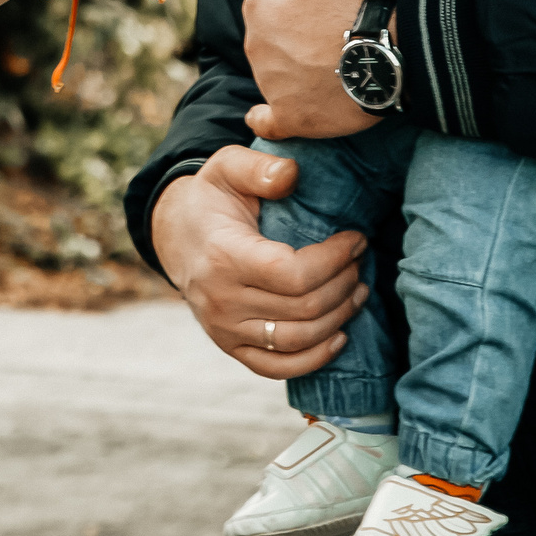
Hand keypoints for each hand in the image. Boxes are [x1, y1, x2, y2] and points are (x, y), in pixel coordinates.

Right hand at [152, 145, 369, 379]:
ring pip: (296, 340)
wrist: (176, 235)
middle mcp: (221, 300)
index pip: (293, 275)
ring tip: (357, 290)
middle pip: (302, 308)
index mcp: (223, 256)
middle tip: (360, 261)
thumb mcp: (227, 167)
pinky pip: (275, 367)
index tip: (355, 239)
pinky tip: (338, 337)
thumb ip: (259, 168)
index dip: (334, 260)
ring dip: (338, 318)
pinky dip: (312, 359)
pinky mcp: (229, 346)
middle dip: (343, 284)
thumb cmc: (212, 199)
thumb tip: (291, 175)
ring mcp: (223, 329)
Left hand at [244, 0, 381, 141]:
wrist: (386, 51)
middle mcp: (255, 44)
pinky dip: (267, 117)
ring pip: (273, 70)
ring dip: (291, 65)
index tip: (318, 1)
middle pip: (269, 32)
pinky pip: (267, 120)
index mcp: (258, 5)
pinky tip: (270, 114)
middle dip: (290, 30)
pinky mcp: (287, 115)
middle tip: (326, 30)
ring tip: (329, 61)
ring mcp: (270, 83)